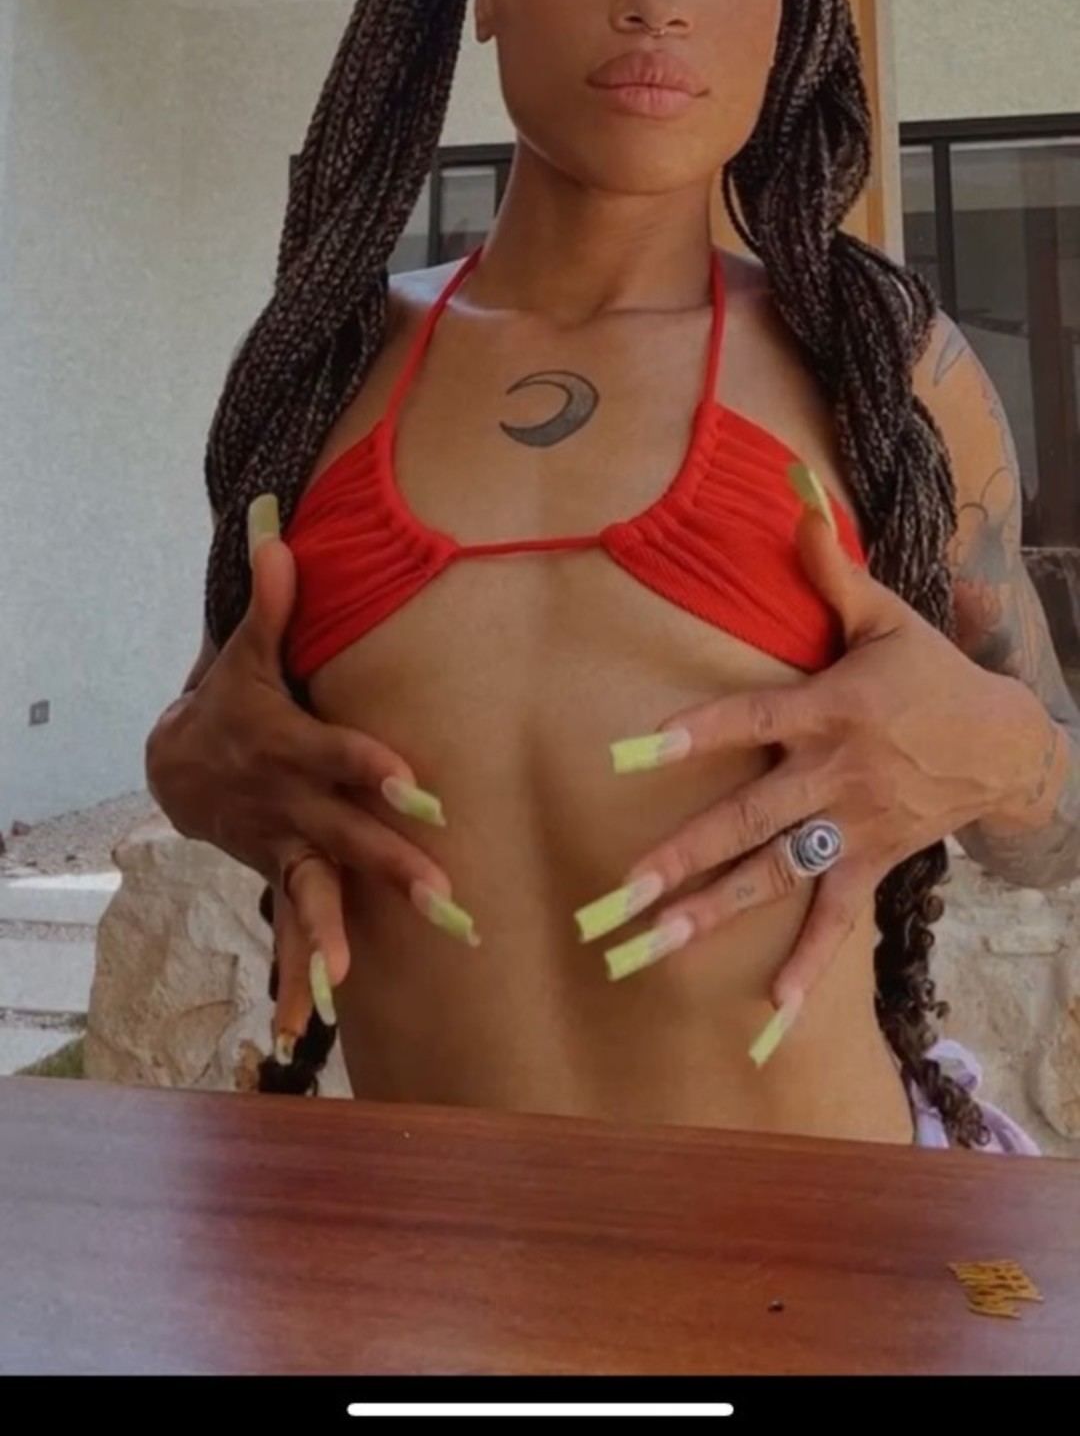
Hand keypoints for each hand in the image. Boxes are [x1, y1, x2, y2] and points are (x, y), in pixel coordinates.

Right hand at [145, 501, 459, 1046]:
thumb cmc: (235, 699)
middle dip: (388, 864)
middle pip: (343, 835)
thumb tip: (279, 534)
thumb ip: (273, 603)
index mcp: (288, 747)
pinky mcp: (282, 876)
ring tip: (354, 979)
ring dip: (336, 935)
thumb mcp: (247, 651)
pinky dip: (297, 976)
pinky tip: (304, 1025)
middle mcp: (288, 805)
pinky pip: (292, 931)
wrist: (178, 763)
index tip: (414, 784)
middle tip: (440, 892)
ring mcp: (284, 848)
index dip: (371, 768)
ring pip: (316, 894)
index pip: (336, 755)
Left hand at [588, 503, 1044, 1021]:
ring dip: (709, 913)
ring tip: (646, 946)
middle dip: (680, 856)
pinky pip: (835, 924)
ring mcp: (852, 829)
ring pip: (772, 876)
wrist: (1006, 744)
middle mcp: (835, 776)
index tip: (631, 753)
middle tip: (615, 892)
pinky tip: (766, 1014)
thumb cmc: (928, 674)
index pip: (750, 721)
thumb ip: (828, 566)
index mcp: (830, 709)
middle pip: (747, 820)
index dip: (693, 734)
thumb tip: (796, 493)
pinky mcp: (871, 865)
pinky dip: (805, 969)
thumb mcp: (883, 615)